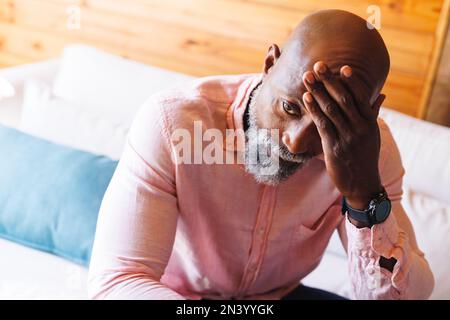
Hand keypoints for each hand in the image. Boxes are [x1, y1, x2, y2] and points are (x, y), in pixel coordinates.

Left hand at [302, 61, 384, 209]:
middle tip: (318, 65)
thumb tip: (381, 94)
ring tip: (307, 77)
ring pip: (331, 110)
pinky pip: (322, 124)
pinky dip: (314, 109)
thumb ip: (373, 113)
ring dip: (318, 91)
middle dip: (329, 81)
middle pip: (343, 99)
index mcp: (370, 123)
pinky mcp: (333, 147)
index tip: (342, 67)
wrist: (362, 184)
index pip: (361, 97)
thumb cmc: (365, 157)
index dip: (352, 81)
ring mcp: (347, 137)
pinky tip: (306, 98)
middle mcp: (360, 128)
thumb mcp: (373, 135)